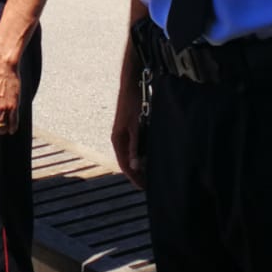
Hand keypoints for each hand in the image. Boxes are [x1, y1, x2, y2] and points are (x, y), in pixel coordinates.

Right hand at [111, 58, 145, 188]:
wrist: (132, 83)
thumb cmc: (133, 102)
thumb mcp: (136, 125)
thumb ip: (135, 145)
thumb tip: (134, 165)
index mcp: (118, 140)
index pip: (125, 165)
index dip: (134, 178)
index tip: (144, 188)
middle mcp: (120, 138)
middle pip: (129, 162)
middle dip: (138, 174)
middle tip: (151, 184)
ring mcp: (126, 133)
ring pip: (133, 154)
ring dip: (141, 164)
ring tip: (153, 174)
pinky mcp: (132, 128)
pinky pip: (137, 146)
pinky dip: (143, 154)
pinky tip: (152, 157)